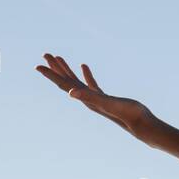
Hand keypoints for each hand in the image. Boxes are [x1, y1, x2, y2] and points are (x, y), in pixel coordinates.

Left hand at [35, 54, 152, 135]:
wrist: (141, 124)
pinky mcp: (104, 97)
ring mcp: (95, 98)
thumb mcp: (107, 102)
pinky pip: (90, 83)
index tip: (37, 66)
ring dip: (67, 70)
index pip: (63, 84)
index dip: (51, 75)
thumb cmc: (127, 113)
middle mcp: (86, 99)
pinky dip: (86, 74)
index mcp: (85, 98)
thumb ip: (89, 97)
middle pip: (66, 81)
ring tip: (58, 58)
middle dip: (55, 68)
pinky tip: (84, 66)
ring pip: (76, 81)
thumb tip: (70, 92)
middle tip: (45, 55)